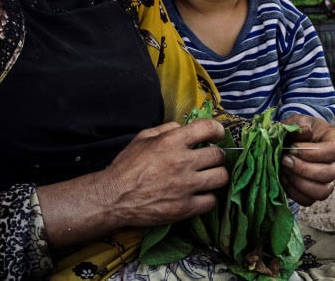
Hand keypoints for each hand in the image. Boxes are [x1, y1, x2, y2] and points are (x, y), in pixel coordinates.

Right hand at [99, 118, 228, 227]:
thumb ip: (166, 129)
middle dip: (215, 156)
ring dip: (216, 176)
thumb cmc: (126, 167)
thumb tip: (183, 127)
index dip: (217, 131)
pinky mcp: (185, 208)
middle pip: (219, 155)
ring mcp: (186, 186)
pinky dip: (208, 198)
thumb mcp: (142, 138)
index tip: (217, 136)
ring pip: (221, 177)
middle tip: (209, 161)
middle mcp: (182, 161)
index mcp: (172, 141)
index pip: (209, 128)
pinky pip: (211, 201)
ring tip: (208, 178)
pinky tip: (200, 196)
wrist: (113, 198)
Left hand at [279, 114, 334, 205]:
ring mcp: (332, 180)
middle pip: (328, 174)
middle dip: (303, 169)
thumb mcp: (300, 120)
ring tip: (284, 171)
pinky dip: (294, 192)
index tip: (292, 148)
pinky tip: (284, 179)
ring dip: (299, 183)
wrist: (299, 141)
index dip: (311, 153)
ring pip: (322, 192)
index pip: (332, 152)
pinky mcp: (318, 192)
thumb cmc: (302, 130)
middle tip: (284, 160)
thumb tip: (304, 132)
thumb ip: (300, 123)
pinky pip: (309, 200)